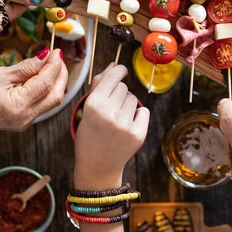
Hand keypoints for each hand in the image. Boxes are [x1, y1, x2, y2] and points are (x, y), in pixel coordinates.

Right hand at [0, 48, 67, 131]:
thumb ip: (26, 67)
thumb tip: (46, 56)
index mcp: (17, 105)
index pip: (45, 83)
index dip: (54, 66)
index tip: (56, 51)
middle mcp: (25, 118)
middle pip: (55, 96)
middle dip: (61, 75)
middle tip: (58, 57)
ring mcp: (26, 122)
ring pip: (52, 102)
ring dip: (56, 82)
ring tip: (53, 65)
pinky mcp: (25, 122)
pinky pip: (43, 105)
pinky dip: (47, 90)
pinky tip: (44, 77)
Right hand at [74, 65, 149, 188]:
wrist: (97, 167)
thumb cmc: (90, 135)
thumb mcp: (87, 110)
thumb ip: (99, 85)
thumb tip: (114, 64)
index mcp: (93, 104)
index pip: (113, 76)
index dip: (119, 71)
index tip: (122, 71)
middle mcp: (109, 112)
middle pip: (124, 87)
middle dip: (119, 94)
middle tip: (112, 109)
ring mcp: (125, 124)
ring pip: (134, 99)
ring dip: (128, 105)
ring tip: (117, 120)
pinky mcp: (138, 133)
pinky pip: (144, 111)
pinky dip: (138, 116)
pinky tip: (127, 126)